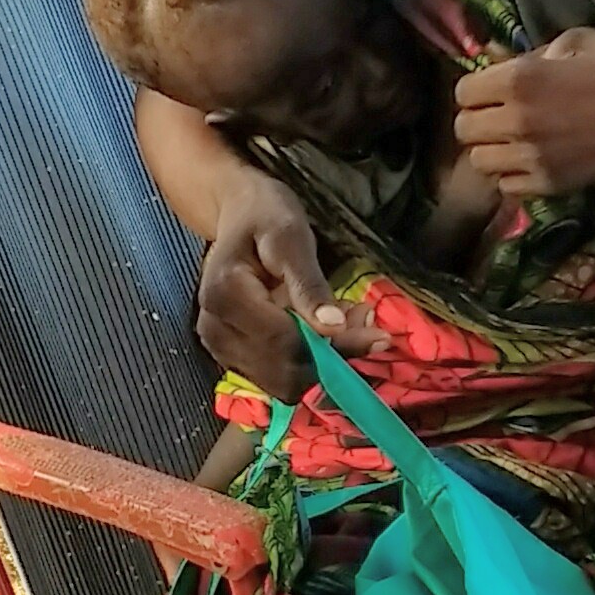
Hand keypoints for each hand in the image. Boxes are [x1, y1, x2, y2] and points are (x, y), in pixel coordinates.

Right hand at [193, 171, 382, 397]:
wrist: (239, 214)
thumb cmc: (266, 216)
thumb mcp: (292, 238)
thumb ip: (309, 284)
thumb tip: (334, 328)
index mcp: (225, 296)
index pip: (285, 341)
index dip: (335, 346)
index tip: (379, 336)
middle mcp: (215, 330)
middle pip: (284, 369)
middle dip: (333, 356)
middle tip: (368, 324)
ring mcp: (220, 347)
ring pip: (283, 380)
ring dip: (324, 363)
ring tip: (351, 323)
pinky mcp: (232, 355)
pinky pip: (277, 375)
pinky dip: (309, 362)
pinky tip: (328, 331)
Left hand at [453, 31, 594, 196]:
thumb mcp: (578, 40)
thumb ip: (533, 55)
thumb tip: (504, 62)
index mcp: (518, 79)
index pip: (463, 91)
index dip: (478, 86)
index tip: (495, 85)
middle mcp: (516, 123)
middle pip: (464, 129)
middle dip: (478, 118)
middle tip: (502, 112)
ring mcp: (533, 159)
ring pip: (480, 162)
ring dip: (492, 148)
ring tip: (515, 138)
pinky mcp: (553, 185)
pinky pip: (509, 187)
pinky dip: (513, 174)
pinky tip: (533, 159)